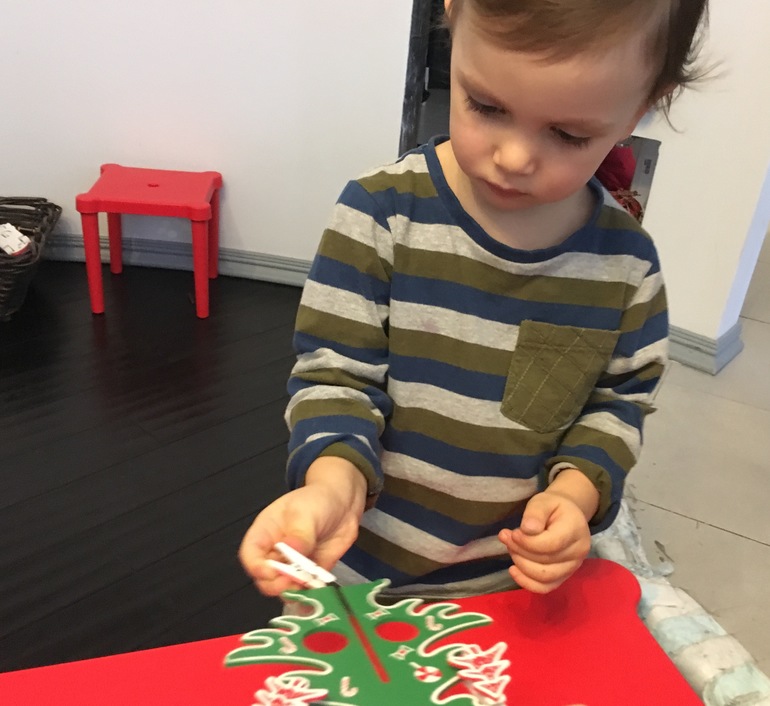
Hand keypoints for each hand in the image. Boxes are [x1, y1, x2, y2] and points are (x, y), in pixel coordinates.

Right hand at [238, 457, 366, 595]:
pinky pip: (305, 590)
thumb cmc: (317, 501)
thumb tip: (292, 552)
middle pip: (264, 578)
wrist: (342, 505)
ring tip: (308, 583)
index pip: (250, 555)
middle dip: (275, 583)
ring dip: (294, 591)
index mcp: (265, 533)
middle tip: (293, 580)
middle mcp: (275, 553)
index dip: (256, 567)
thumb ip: (300, 534)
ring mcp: (292, 566)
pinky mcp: (309, 575)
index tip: (271, 571)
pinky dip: (310, 594)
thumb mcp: (306, 513)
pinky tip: (318, 591)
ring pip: (283, 589)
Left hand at [498, 469, 597, 593]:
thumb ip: (535, 513)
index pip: (551, 544)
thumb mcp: (543, 501)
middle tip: (505, 536)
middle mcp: (578, 552)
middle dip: (519, 551)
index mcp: (575, 530)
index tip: (512, 532)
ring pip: (544, 577)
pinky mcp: (564, 577)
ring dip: (521, 564)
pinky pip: (545, 588)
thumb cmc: (553, 507)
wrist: (567, 516)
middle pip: (545, 562)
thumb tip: (527, 530)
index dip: (527, 542)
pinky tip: (513, 570)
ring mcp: (573, 567)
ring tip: (510, 548)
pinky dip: (527, 582)